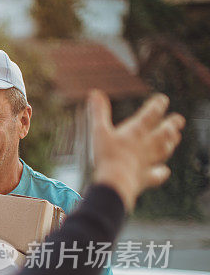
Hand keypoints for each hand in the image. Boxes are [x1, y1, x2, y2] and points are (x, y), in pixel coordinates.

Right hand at [89, 90, 184, 211]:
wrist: (116, 181)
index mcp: (137, 131)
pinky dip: (162, 171)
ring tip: (175, 138)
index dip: (158, 104)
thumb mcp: (99, 131)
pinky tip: (164, 170)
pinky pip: (158, 174)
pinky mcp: (147, 177)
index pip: (152, 112)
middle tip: (179, 119)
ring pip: (165, 150)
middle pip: (165, 131)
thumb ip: (99, 112)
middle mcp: (147, 144)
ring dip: (170, 143)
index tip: (162, 99)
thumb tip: (94, 93)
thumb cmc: (107, 156)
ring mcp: (149, 161)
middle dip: (173, 124)